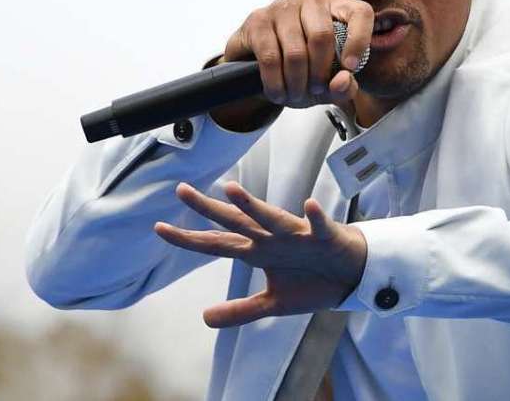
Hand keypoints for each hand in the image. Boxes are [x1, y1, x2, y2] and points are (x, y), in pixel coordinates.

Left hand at [154, 181, 366, 327]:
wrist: (350, 274)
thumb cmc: (310, 280)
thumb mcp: (272, 304)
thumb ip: (239, 310)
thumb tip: (204, 318)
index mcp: (256, 251)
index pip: (215, 244)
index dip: (188, 239)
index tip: (159, 229)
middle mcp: (269, 237)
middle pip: (233, 221)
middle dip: (208, 208)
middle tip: (181, 191)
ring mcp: (295, 234)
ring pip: (269, 217)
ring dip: (251, 205)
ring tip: (231, 190)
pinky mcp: (322, 236)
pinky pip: (317, 225)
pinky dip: (313, 217)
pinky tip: (308, 206)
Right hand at [222, 0, 373, 109]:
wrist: (257, 64)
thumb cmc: (300, 68)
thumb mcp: (328, 83)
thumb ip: (344, 87)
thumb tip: (342, 80)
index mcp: (334, 6)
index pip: (360, 12)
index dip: (359, 40)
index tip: (350, 68)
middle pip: (322, 36)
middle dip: (319, 74)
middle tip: (315, 90)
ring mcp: (280, 6)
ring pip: (296, 52)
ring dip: (296, 83)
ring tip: (295, 95)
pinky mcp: (257, 21)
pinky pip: (270, 58)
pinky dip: (276, 83)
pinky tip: (278, 92)